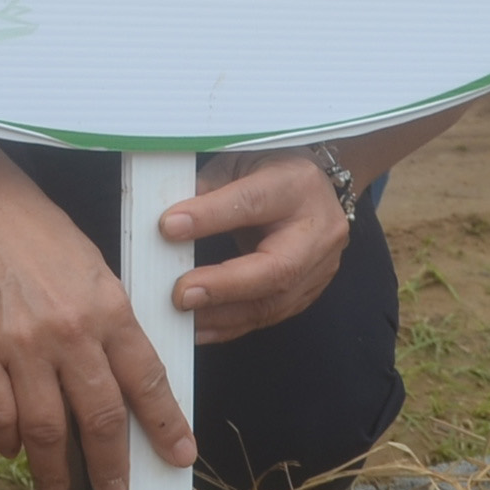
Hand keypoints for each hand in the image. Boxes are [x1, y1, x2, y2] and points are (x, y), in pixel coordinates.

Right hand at [0, 163, 194, 489]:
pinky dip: (5, 439)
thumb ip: (107, 321)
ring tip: (59, 487)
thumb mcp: (90, 267)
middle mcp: (70, 331)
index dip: (166, 424)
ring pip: (46, 428)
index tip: (179, 456)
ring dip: (55, 467)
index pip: (147, 379)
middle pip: (100, 417)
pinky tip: (10, 446)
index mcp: (107, 307)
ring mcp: (21, 344)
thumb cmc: (31, 230)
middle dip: (112, 464)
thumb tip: (121, 376)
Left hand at [161, 153, 348, 345]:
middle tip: (180, 295)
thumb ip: (208, 189)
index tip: (168, 228)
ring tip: (183, 318)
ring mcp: (321, 266)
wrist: (313, 188)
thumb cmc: (270, 170)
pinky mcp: (310, 291)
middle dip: (224, 286)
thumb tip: (170, 224)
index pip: (251, 202)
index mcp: (297, 184)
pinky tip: (200, 328)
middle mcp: (318, 229)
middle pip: (276, 268)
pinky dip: (232, 325)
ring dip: (223, 315)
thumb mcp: (240, 160)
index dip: (210, 217)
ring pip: (274, 302)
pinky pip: (270, 316)